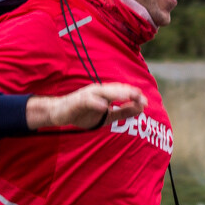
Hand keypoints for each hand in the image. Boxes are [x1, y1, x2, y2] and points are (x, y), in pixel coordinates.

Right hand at [26, 82, 146, 129]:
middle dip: (128, 92)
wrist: (59, 113)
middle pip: (115, 89)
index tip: (146, 102)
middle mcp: (98, 91)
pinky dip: (96, 103)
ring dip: (116, 94)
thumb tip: (141, 108)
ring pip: (104, 92)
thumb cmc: (84, 113)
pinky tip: (104, 106)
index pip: (122, 91)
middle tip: (140, 97)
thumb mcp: (108, 116)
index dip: (134, 95)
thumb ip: (124, 112)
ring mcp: (87, 95)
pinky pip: (87, 101)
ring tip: (127, 96)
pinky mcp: (77, 101)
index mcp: (106, 93)